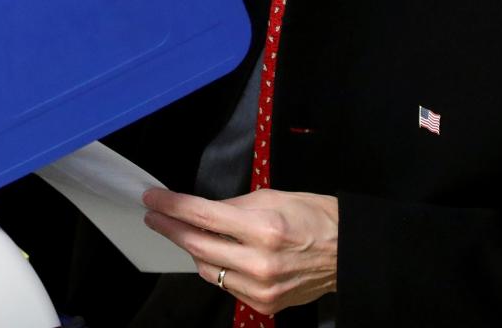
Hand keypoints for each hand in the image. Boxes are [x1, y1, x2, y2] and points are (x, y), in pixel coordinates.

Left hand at [142, 187, 337, 314]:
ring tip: (186, 232)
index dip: (172, 207)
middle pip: (198, 245)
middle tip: (155, 216)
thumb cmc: (316, 218)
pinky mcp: (264, 304)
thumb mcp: (273, 197)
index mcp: (263, 228)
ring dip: (193, 249)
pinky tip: (216, 254)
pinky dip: (218, 268)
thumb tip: (203, 211)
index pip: (202, 216)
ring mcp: (261, 288)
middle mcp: (260, 262)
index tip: (153, 200)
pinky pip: (226, 285)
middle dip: (171, 228)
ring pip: (208, 269)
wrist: (348, 252)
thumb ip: (234, 207)